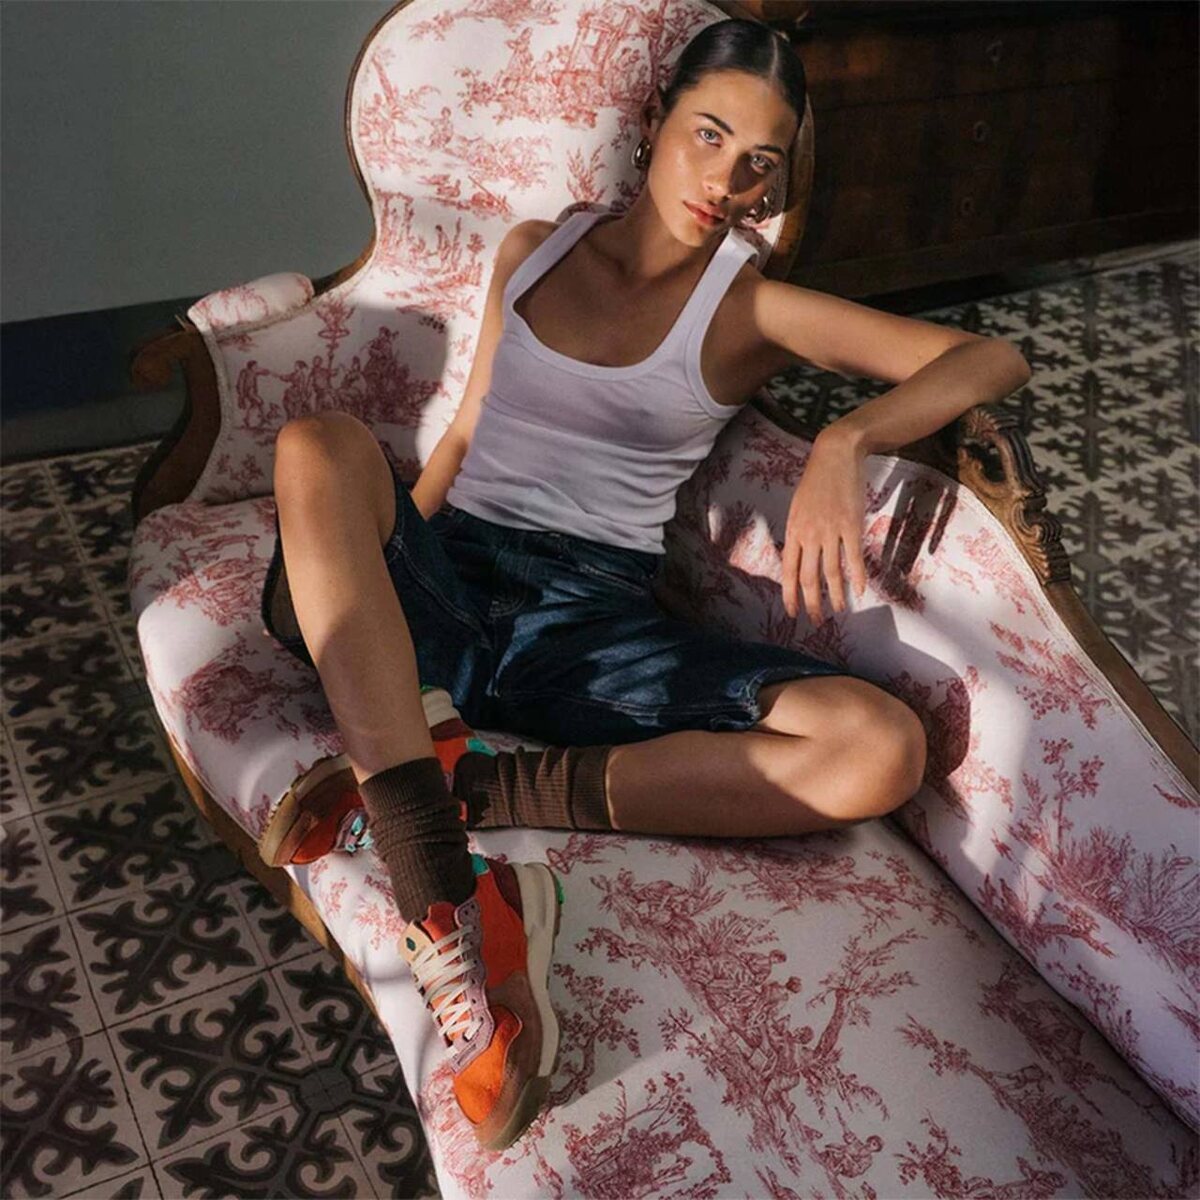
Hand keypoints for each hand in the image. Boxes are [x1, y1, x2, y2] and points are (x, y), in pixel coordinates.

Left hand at [780, 426, 868, 624]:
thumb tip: (798, 556)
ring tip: (839, 610)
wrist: (835, 456)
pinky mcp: (852, 526)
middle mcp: (810, 535)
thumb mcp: (798, 508)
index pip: (788, 571)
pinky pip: (854, 558)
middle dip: (811, 603)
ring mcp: (831, 531)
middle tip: (816, 621)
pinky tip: (860, 591)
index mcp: (794, 531)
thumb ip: (798, 533)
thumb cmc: (816, 481)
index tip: (792, 613)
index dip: (790, 595)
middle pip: (809, 578)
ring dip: (835, 595)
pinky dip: (858, 577)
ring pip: (832, 572)